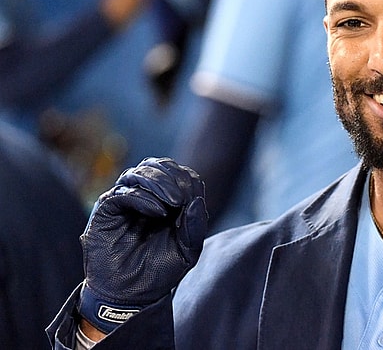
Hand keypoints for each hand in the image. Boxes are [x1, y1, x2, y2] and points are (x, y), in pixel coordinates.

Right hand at [78, 157, 207, 333]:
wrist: (131, 295)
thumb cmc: (159, 271)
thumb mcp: (187, 250)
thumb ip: (195, 226)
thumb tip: (198, 200)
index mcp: (167, 201)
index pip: (179, 174)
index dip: (188, 181)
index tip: (194, 200)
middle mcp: (145, 195)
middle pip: (159, 166)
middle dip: (175, 177)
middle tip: (183, 198)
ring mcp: (124, 200)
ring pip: (140, 172)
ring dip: (160, 182)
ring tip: (174, 202)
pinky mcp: (106, 210)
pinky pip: (124, 192)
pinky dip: (143, 197)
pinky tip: (158, 212)